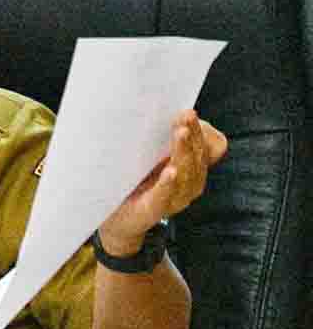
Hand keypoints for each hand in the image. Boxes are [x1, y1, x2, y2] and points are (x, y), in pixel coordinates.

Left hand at [98, 109, 227, 254]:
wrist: (117, 220)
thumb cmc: (137, 182)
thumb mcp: (152, 155)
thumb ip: (160, 137)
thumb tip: (159, 109)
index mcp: (192, 168)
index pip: (211, 147)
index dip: (203, 131)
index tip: (189, 113)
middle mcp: (189, 184)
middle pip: (198, 156)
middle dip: (193, 134)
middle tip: (186, 115)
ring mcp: (174, 199)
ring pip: (186, 173)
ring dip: (184, 152)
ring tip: (180, 133)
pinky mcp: (154, 210)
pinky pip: (165, 196)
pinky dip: (168, 183)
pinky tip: (170, 172)